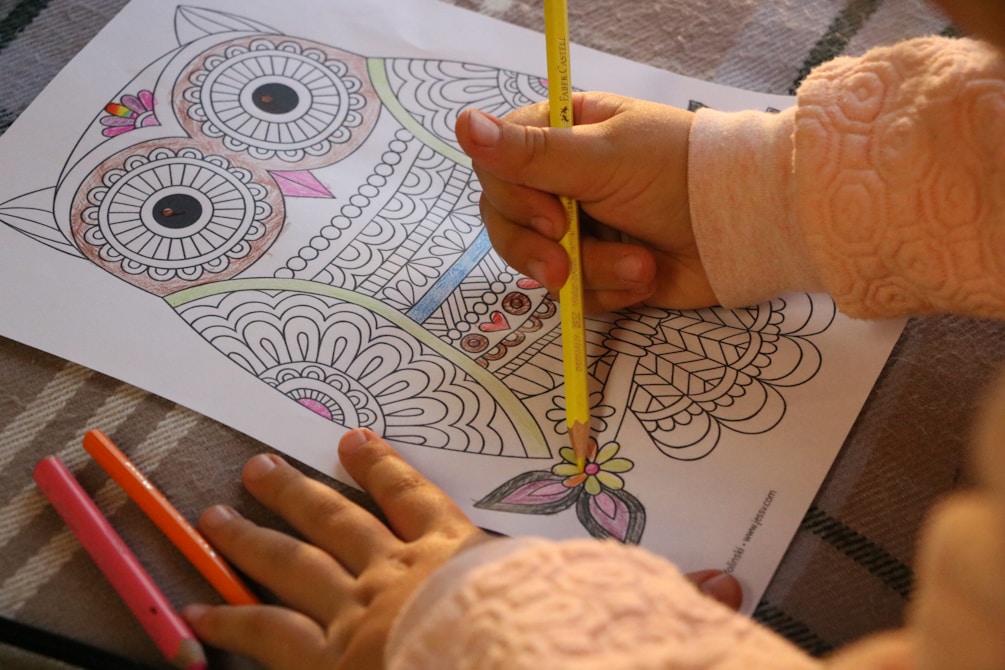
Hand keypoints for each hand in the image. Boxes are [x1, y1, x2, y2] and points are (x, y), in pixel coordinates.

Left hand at [184, 429, 742, 668]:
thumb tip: (732, 589)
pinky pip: (267, 638)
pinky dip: (229, 624)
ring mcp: (355, 613)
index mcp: (456, 556)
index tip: (352, 439)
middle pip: (338, 520)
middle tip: (257, 463)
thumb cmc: (541, 641)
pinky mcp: (327, 659)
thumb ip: (664, 600)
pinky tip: (195, 615)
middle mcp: (397, 572)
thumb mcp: (600, 613)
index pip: (414, 498)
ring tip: (218, 510)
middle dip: (298, 490)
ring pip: (293, 563)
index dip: (382, 469)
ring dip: (253, 536)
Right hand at [456, 92, 716, 311]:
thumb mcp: (602, 159)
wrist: (743, 227)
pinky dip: (611, 294)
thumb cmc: (678, 173)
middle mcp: (561, 185)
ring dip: (593, 273)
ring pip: (543, 267)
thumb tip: (462, 124)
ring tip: (640, 264)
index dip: (514, 199)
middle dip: (541, 252)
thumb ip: (531, 153)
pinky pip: (576, 297)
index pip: (498, 168)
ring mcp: (580, 232)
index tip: (551, 217)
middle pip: (507, 224)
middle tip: (566, 263)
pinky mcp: (601, 274)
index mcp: (560, 138)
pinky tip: (645, 277)